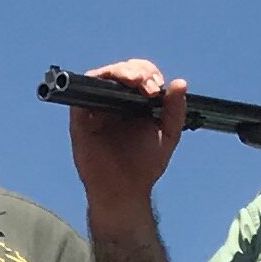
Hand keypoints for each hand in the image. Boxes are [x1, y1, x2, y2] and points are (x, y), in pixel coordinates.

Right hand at [65, 58, 188, 211]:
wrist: (125, 190)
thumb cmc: (144, 165)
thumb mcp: (168, 135)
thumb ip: (175, 110)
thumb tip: (180, 82)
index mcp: (135, 102)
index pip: (139, 74)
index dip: (148, 73)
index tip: (157, 86)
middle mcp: (114, 101)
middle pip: (121, 70)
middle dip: (137, 70)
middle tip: (147, 84)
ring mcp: (96, 108)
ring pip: (102, 76)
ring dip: (119, 71)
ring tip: (135, 81)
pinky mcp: (81, 118)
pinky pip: (81, 94)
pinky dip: (94, 84)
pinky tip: (110, 89)